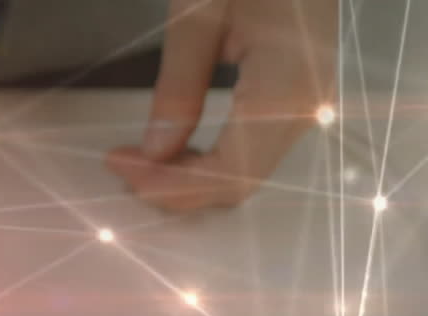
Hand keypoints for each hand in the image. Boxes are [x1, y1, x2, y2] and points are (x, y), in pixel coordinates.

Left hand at [107, 0, 336, 210]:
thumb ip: (177, 89)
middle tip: (120, 164)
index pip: (228, 174)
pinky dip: (210, 156)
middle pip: (238, 183)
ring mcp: (309, 101)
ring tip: (138, 156)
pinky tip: (175, 144)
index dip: (169, 184)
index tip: (118, 164)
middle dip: (174, 186)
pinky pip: (254, 147)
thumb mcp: (199, 15)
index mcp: (286, 89)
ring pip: (246, 171)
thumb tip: (155, 152)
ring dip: (190, 176)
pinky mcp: (299, 91)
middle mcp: (307, 107)